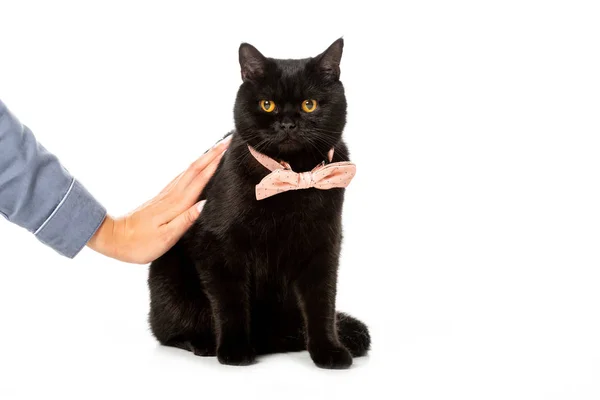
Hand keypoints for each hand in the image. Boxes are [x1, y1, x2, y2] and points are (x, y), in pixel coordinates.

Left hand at [87, 137, 230, 263]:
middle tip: (227, 142)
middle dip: (212, 155)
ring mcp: (166, 194)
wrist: (114, 239)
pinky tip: (196, 168)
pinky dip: (193, 169)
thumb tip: (205, 203)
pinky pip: (182, 178)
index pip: (200, 179)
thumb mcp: (166, 237)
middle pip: (195, 169)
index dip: (215, 163)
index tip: (228, 149)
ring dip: (204, 159)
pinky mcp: (161, 198)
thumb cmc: (140, 243)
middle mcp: (172, 195)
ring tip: (216, 150)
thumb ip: (186, 220)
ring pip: (189, 171)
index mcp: (177, 203)